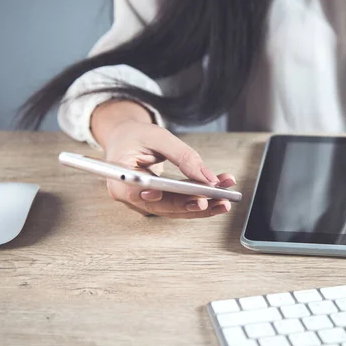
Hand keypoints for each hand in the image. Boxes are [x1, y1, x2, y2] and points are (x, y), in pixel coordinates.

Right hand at [91, 102, 234, 217]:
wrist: (125, 139)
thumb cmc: (135, 136)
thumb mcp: (157, 136)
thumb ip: (182, 155)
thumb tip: (207, 177)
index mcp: (119, 178)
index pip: (135, 192)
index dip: (154, 197)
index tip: (168, 195)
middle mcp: (130, 196)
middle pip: (163, 206)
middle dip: (193, 204)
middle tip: (218, 200)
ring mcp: (144, 202)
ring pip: (175, 210)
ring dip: (203, 206)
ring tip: (226, 200)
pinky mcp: (158, 202)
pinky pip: (180, 204)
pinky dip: (201, 200)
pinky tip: (220, 194)